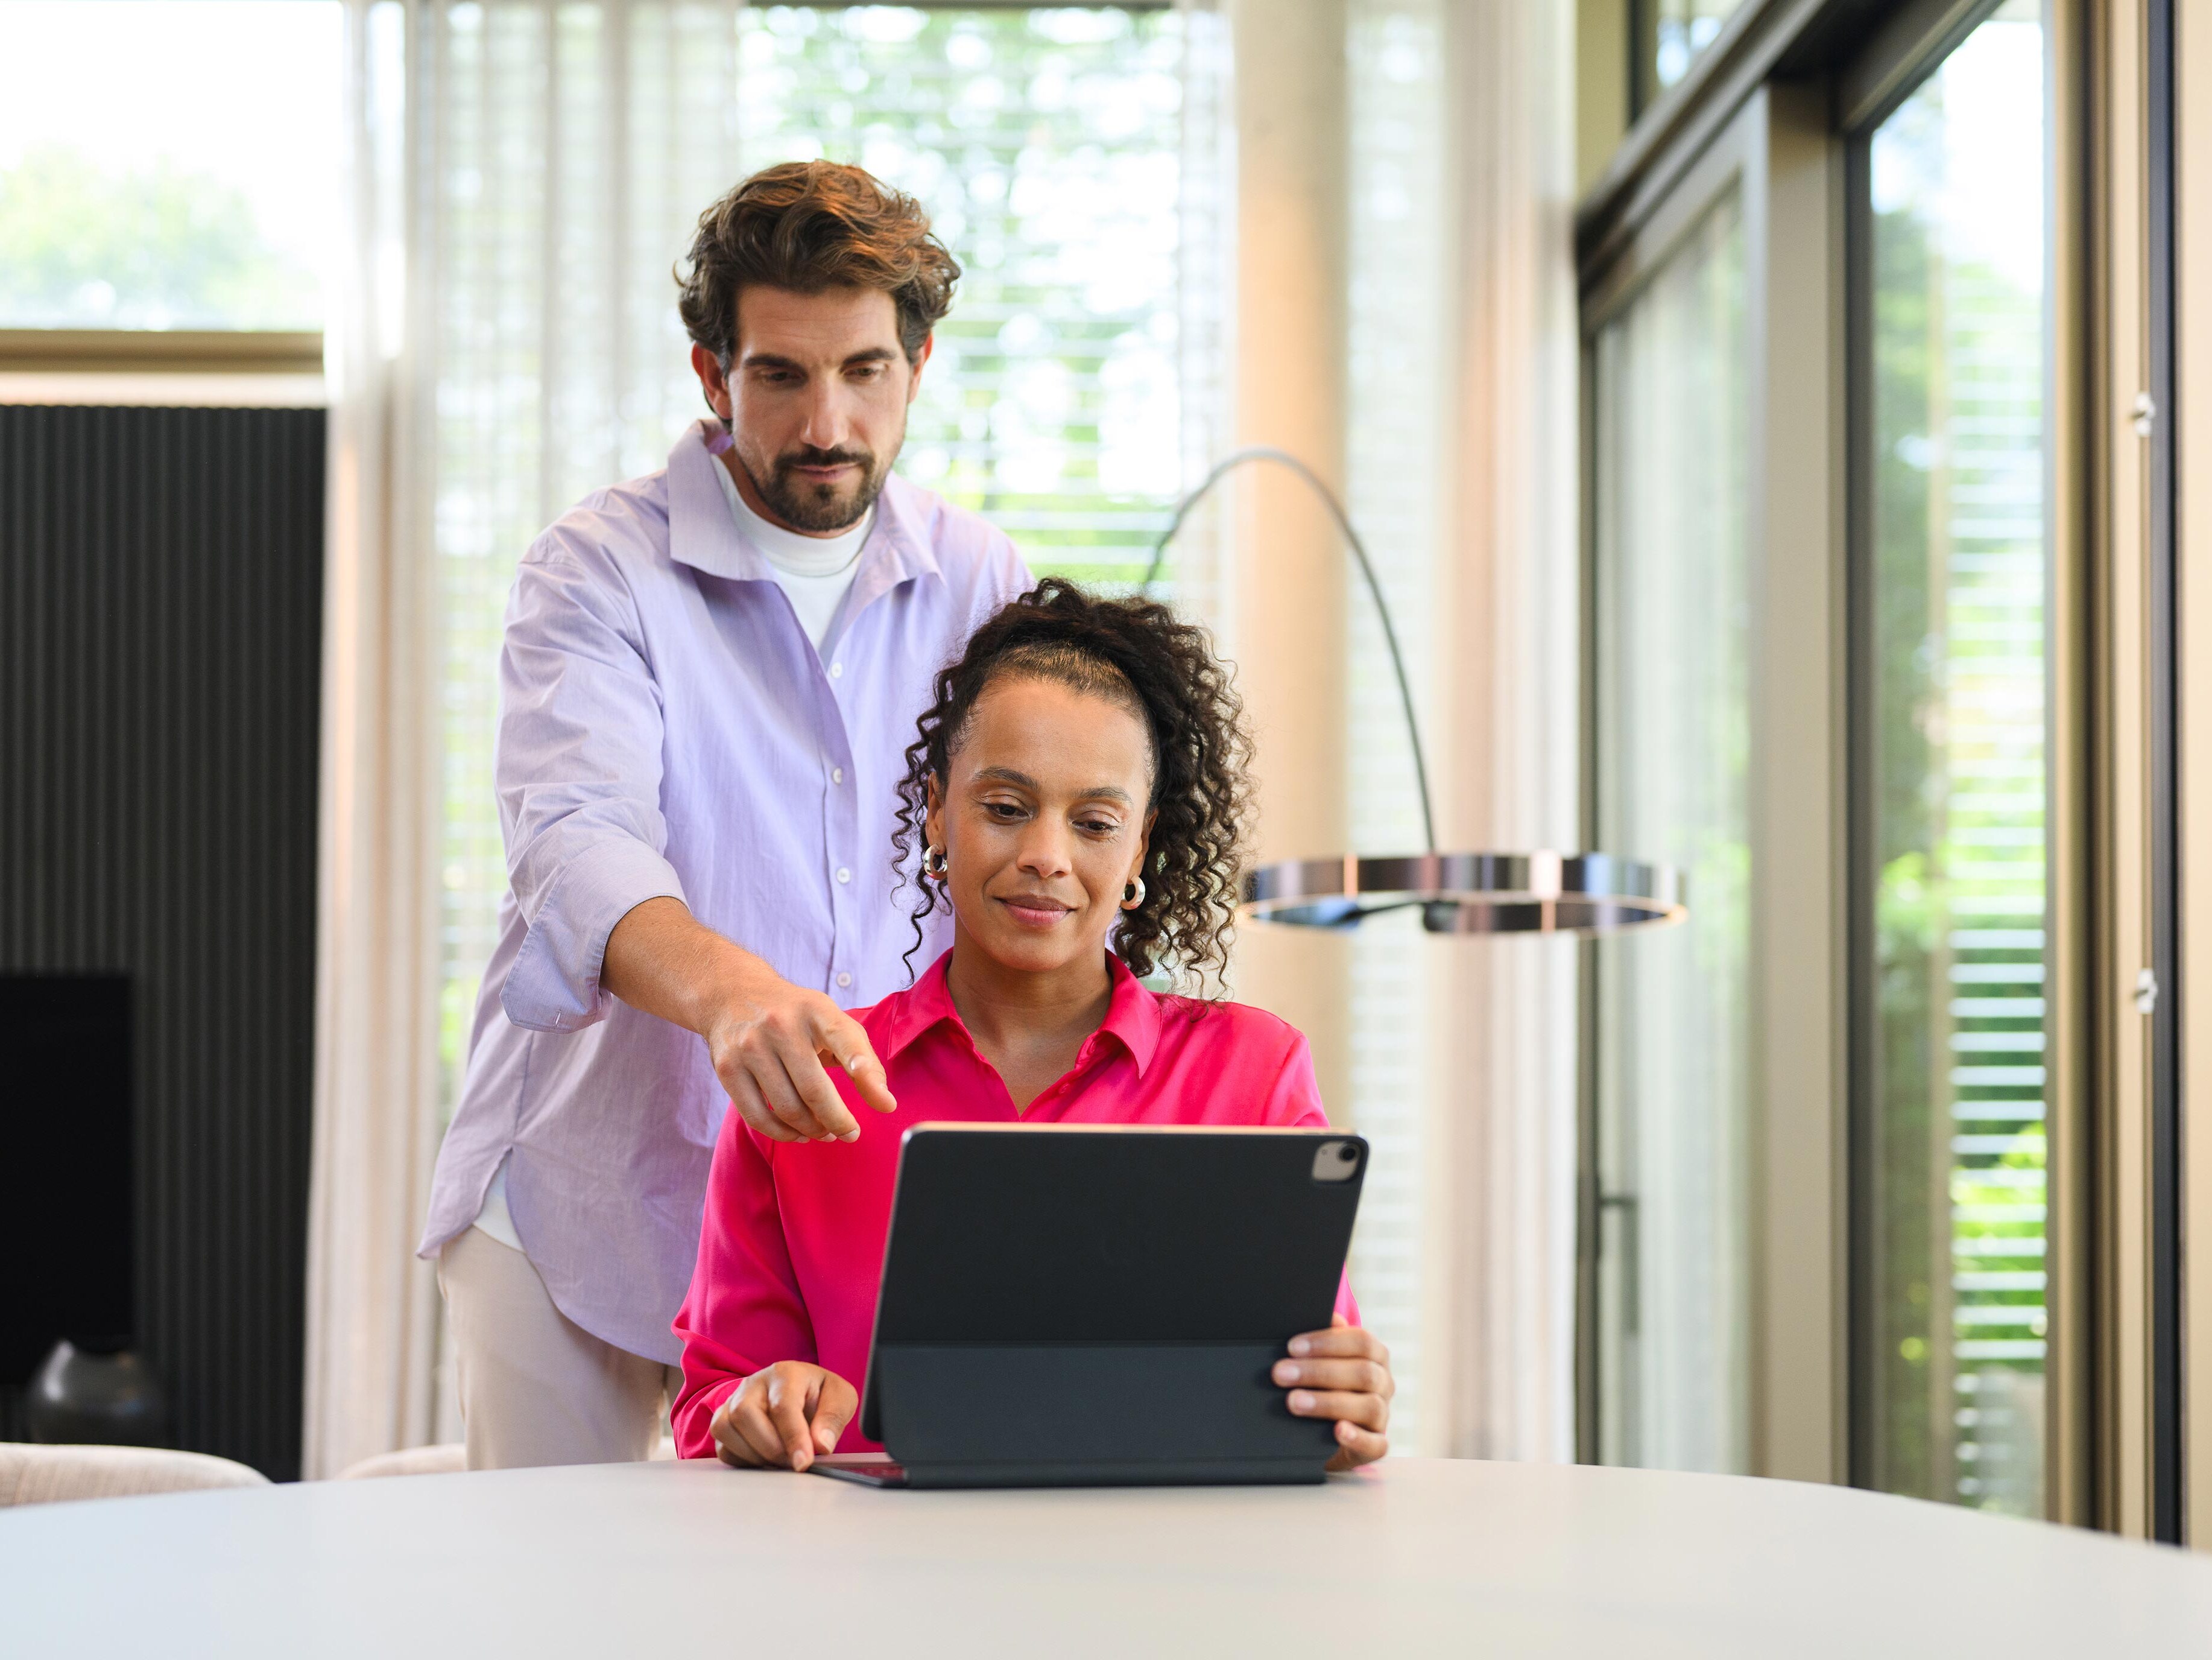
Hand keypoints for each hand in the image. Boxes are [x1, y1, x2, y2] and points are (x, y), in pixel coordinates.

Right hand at [602, 899, 895, 1143]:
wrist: (732, 994)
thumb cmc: (795, 1015)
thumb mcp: (830, 1020)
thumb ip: (862, 1058)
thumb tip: (886, 1104)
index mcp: (815, 1010)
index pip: (845, 1039)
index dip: (864, 1071)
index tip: (885, 1103)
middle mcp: (781, 1025)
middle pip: (815, 1090)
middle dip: (838, 1121)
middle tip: (850, 1133)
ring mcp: (750, 1046)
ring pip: (787, 1108)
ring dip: (811, 1130)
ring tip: (824, 1132)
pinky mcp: (727, 1067)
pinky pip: (757, 1116)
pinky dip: (782, 1133)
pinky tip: (797, 1134)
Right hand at [709, 1362, 857, 1471]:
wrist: (800, 1392)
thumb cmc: (818, 1395)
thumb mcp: (840, 1398)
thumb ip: (833, 1418)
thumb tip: (821, 1445)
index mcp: (786, 1373)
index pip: (783, 1405)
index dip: (793, 1437)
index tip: (803, 1462)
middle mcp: (754, 1384)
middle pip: (744, 1413)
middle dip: (770, 1447)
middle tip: (792, 1462)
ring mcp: (734, 1401)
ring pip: (726, 1429)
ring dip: (754, 1455)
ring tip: (781, 1460)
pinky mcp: (724, 1422)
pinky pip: (722, 1447)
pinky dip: (743, 1460)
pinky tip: (765, 1459)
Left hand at [1273, 1314, 1391, 1470]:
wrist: (1324, 1430)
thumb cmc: (1321, 1383)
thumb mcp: (1320, 1358)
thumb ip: (1319, 1339)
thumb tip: (1312, 1313)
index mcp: (1374, 1355)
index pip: (1360, 1341)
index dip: (1326, 1342)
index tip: (1291, 1346)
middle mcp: (1384, 1382)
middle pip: (1362, 1372)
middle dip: (1317, 1372)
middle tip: (1280, 1374)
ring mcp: (1383, 1415)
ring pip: (1368, 1406)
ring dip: (1328, 1402)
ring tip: (1293, 1402)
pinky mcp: (1376, 1446)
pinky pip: (1376, 1445)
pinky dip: (1357, 1437)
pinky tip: (1337, 1430)